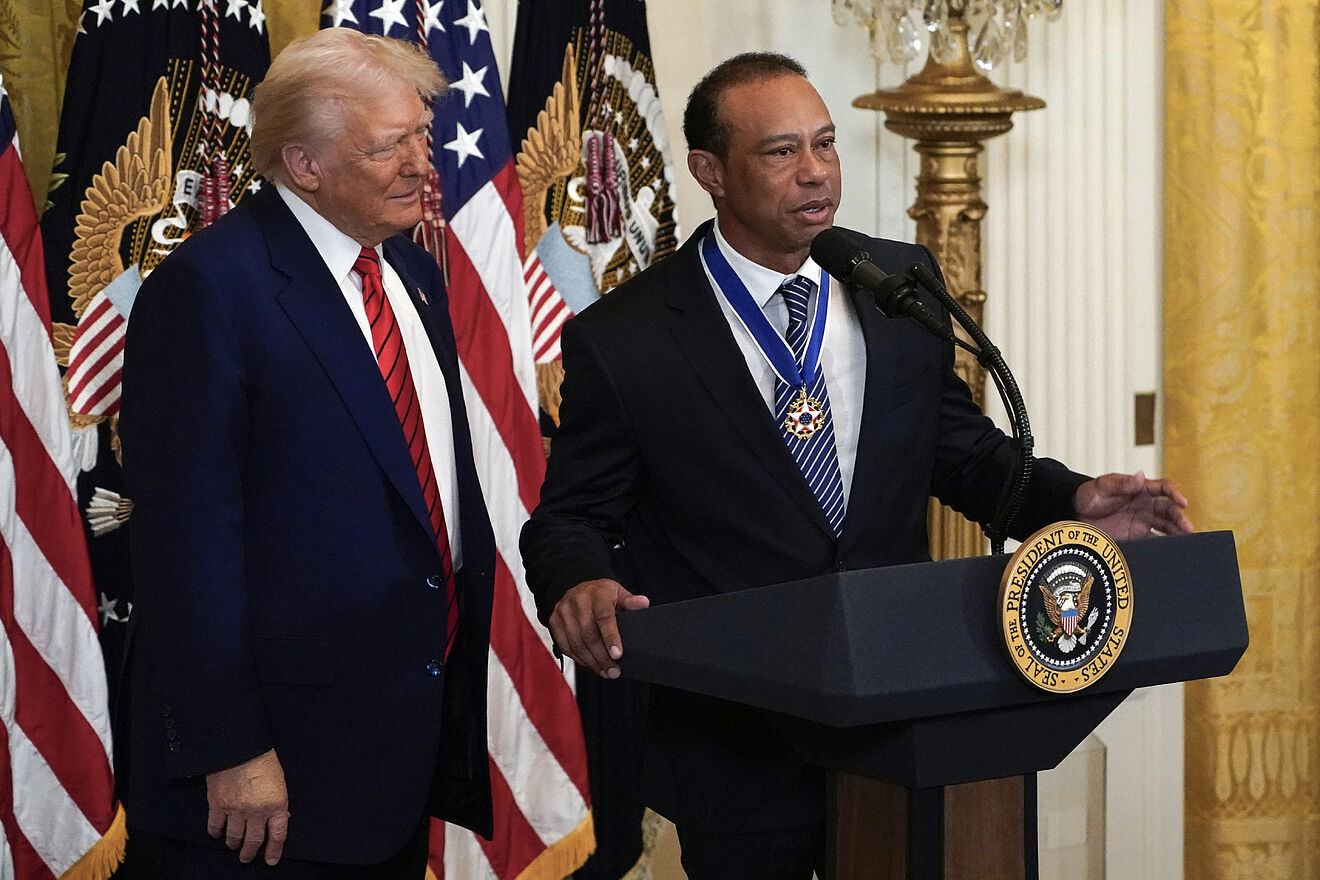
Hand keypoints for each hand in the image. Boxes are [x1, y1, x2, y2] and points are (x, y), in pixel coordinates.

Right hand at [205, 748, 289, 864]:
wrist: (240, 746)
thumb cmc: (263, 759)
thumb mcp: (279, 781)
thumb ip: (278, 801)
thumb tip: (281, 817)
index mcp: (276, 804)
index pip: (278, 835)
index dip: (274, 850)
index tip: (271, 860)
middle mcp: (256, 811)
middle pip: (253, 841)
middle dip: (250, 852)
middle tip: (247, 858)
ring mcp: (235, 809)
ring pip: (234, 837)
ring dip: (234, 844)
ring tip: (234, 847)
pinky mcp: (217, 804)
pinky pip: (215, 826)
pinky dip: (216, 833)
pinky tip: (217, 835)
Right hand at [548, 578, 649, 678]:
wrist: (578, 588)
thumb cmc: (602, 595)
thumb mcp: (618, 593)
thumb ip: (630, 601)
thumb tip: (643, 603)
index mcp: (597, 593)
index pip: (604, 617)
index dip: (611, 637)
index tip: (618, 655)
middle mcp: (578, 601)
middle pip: (588, 634)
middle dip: (602, 657)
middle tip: (613, 672)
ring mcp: (563, 611)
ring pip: (575, 643)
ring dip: (591, 662)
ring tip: (605, 672)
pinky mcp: (554, 621)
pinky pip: (565, 645)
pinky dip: (578, 658)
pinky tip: (590, 664)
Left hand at [1073, 471, 1193, 538]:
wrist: (1075, 513)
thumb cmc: (1089, 495)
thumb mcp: (1102, 486)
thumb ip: (1122, 484)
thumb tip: (1140, 476)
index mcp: (1140, 489)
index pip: (1164, 488)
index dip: (1175, 494)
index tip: (1183, 502)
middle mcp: (1146, 505)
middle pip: (1169, 510)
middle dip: (1180, 518)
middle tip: (1187, 528)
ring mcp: (1142, 521)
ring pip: (1166, 526)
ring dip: (1177, 532)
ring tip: (1186, 541)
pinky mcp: (1136, 536)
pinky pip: (1154, 541)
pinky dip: (1163, 546)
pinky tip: (1170, 550)